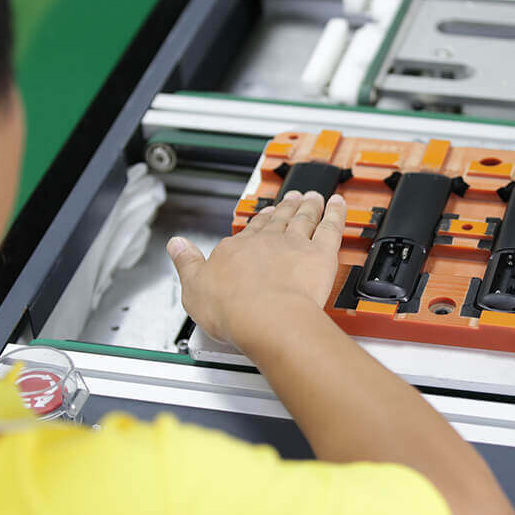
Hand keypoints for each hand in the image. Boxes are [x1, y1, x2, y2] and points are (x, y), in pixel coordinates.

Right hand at [167, 190, 346, 347]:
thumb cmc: (233, 310)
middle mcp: (267, 242)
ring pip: (303, 219)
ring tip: (313, 196)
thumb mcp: (193, 288)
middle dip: (284, 208)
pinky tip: (338, 204)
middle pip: (278, 220)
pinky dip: (336, 213)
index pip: (249, 232)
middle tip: (292, 197)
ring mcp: (295, 245)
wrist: (265, 318)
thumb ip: (186, 264)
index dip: (258, 223)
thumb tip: (176, 245)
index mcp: (237, 250)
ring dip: (309, 205)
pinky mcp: (320, 254)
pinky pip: (331, 227)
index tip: (263, 216)